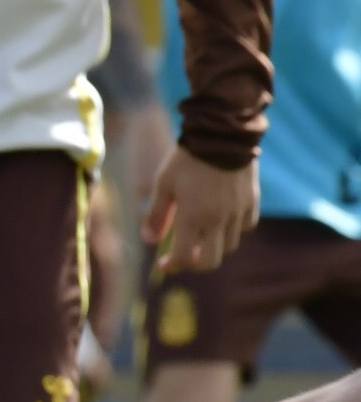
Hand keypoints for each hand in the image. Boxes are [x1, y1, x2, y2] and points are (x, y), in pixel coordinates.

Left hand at [145, 145, 257, 275]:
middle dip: (195, 264)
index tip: (163, 264)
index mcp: (193, 218)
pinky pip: (245, 226)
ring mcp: (238, 212)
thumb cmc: (187, 159)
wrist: (223, 135)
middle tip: (184, 257)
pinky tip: (222, 221)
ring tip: (200, 236)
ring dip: (214, 247)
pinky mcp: (252, 201)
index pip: (185, 258)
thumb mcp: (164, 185)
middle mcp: (218, 220)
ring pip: (230, 245)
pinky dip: (233, 230)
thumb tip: (149, 241)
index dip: (173, 266)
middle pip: (212, 261)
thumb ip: (156, 215)